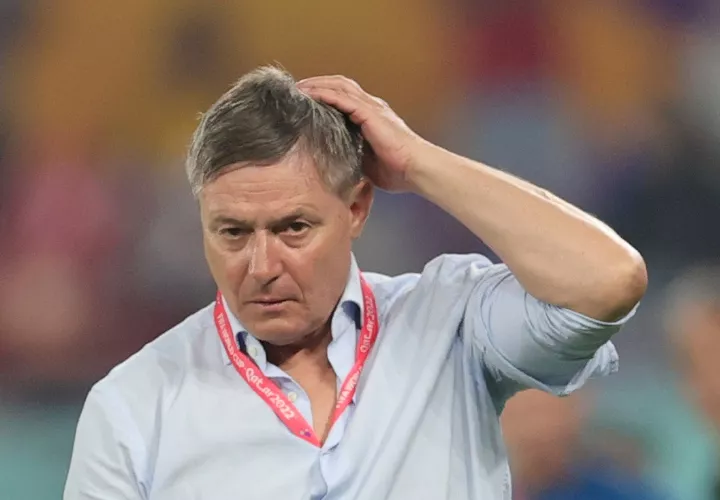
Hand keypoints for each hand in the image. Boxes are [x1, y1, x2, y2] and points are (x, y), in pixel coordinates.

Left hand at [297, 75, 430, 192]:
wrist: (416, 169)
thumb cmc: (397, 170)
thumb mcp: (367, 161)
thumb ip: (352, 154)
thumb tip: (334, 160)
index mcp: (372, 116)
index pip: (345, 97)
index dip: (326, 93)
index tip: (306, 99)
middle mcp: (372, 106)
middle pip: (340, 84)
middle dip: (317, 83)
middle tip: (297, 89)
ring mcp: (371, 107)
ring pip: (339, 86)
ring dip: (317, 85)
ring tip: (298, 89)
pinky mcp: (369, 113)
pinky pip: (341, 98)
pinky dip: (324, 93)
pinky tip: (309, 95)